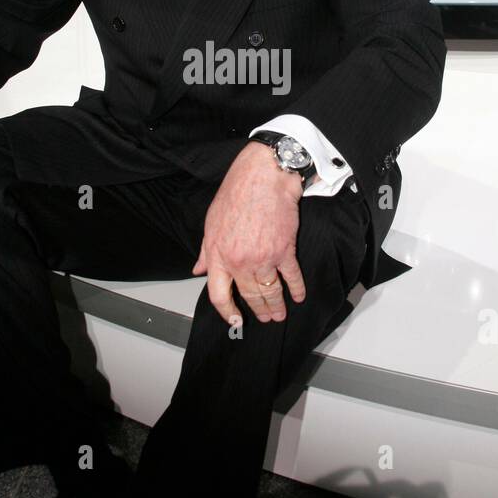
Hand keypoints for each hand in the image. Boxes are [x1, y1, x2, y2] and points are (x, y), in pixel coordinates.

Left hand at [192, 141, 307, 326]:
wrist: (263, 177)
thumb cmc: (237, 193)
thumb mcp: (211, 222)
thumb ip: (205, 251)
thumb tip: (199, 269)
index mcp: (217, 254)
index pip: (218, 294)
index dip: (227, 312)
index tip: (235, 320)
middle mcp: (239, 261)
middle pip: (249, 296)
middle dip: (259, 310)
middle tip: (267, 318)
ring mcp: (263, 258)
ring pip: (270, 291)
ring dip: (277, 305)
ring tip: (280, 313)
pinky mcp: (284, 250)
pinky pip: (291, 277)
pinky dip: (296, 289)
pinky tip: (298, 295)